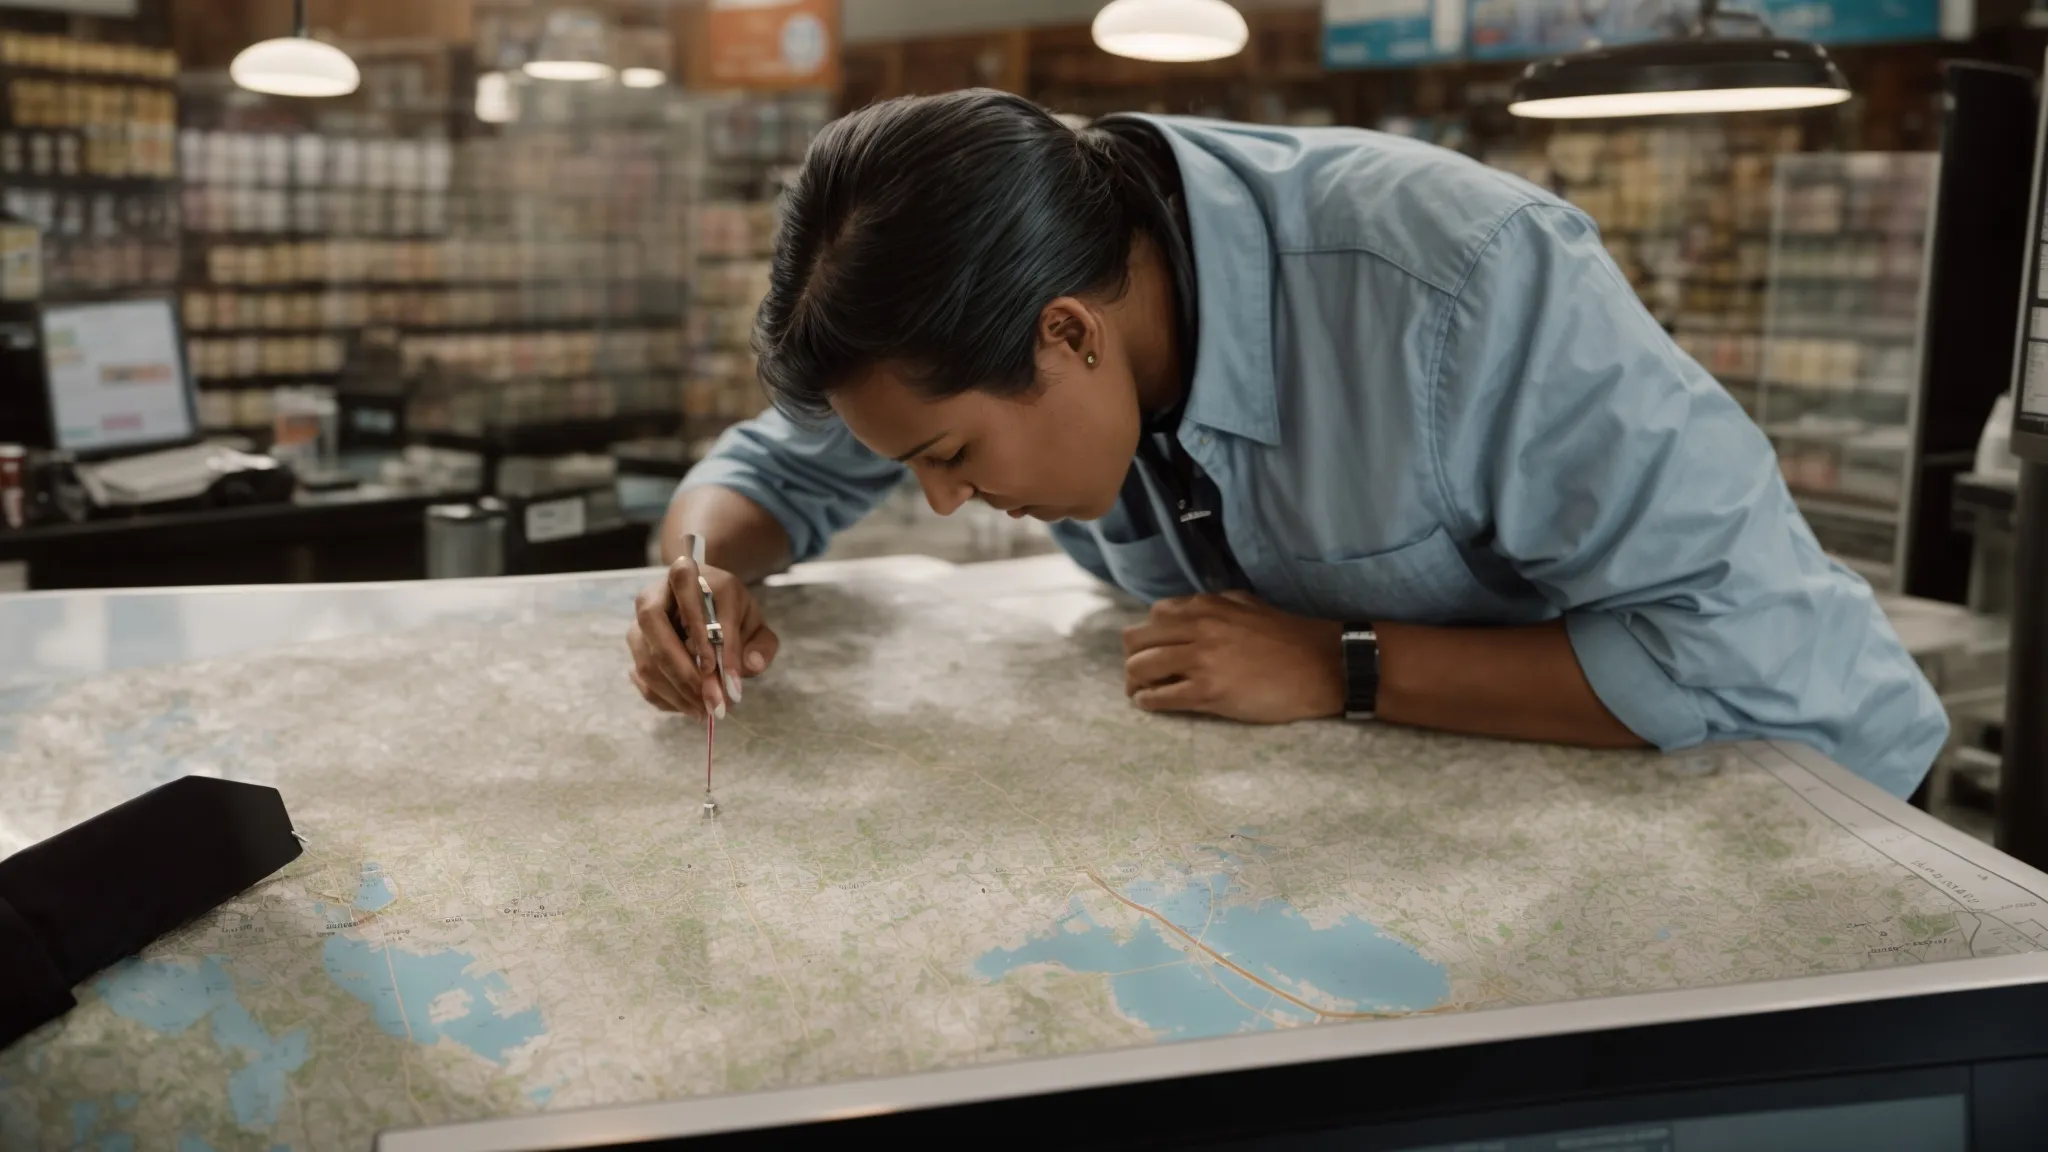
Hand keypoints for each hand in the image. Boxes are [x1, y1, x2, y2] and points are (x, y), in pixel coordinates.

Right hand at [628, 554, 778, 717]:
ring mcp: (641, 620)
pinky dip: (664, 696)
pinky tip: (690, 708)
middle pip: (653, 621)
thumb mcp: (754, 623)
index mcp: (692, 575)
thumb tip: (750, 666)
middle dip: (682, 668)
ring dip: (675, 689)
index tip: (718, 670)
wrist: (706, 606)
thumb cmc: (730, 614)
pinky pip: (642, 675)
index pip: (690, 596)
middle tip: (710, 699)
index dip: (701, 634)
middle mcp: (658, 592)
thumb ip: (761, 644)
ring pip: (646, 654)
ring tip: (705, 710)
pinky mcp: (636, 644)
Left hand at [1122, 592, 1344, 723]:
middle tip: (1140, 676)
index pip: (1154, 616)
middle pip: (1136, 641)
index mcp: (1205, 606)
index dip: (1150, 637)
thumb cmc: (1289, 636)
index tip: (1154, 651)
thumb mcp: (1247, 605)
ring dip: (1134, 683)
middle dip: (1133, 659)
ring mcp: (1201, 660)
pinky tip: (1150, 705)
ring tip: (1141, 692)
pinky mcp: (1208, 691)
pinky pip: (1160, 697)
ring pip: (1140, 668)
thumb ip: (1215, 606)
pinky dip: (1148, 702)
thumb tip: (1190, 611)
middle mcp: (1197, 628)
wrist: (1321, 665)